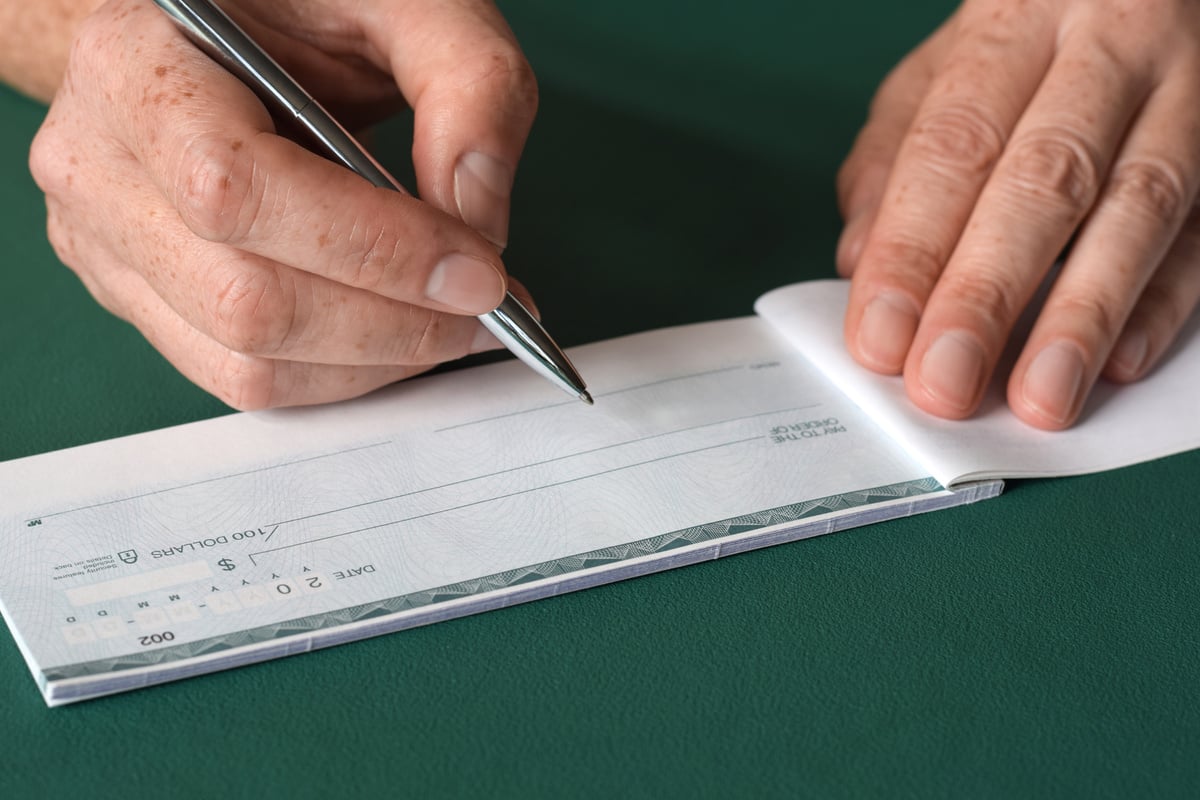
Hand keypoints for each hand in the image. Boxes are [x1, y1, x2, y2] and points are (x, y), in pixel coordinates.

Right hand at [28, 0, 537, 407]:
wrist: (220, 24)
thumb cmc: (303, 7)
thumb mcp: (408, 2)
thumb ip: (470, 83)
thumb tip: (481, 223)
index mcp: (137, 61)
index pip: (237, 189)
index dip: (374, 249)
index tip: (479, 273)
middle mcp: (98, 162)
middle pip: (244, 300)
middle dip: (393, 324)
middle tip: (485, 310)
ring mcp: (107, 242)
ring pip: (246, 363)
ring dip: (375, 363)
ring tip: (451, 325)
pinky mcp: (141, 298)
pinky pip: (245, 378)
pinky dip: (340, 375)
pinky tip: (395, 334)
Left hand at [836, 0, 1199, 428]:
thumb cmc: (1029, 42)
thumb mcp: (941, 72)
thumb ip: (892, 159)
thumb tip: (861, 263)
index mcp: (1014, 22)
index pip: (953, 145)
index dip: (912, 250)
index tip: (880, 340)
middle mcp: (1109, 48)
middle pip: (1045, 178)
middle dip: (987, 294)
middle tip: (945, 384)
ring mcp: (1190, 92)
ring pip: (1140, 206)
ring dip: (1083, 316)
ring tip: (1039, 398)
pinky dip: (1164, 302)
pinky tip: (1120, 362)